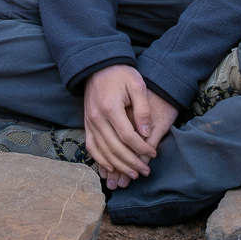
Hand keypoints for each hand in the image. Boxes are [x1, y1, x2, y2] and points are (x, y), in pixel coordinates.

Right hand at [81, 65, 178, 189]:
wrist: (98, 65)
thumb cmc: (121, 74)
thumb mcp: (137, 86)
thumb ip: (142, 110)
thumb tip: (146, 134)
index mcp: (110, 108)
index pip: (127, 136)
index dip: (141, 148)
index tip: (153, 153)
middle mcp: (97, 118)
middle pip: (115, 148)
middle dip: (132, 163)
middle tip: (145, 171)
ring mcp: (89, 122)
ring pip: (103, 151)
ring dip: (118, 166)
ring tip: (133, 174)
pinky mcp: (87, 123)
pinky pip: (91, 146)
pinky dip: (100, 160)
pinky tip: (112, 167)